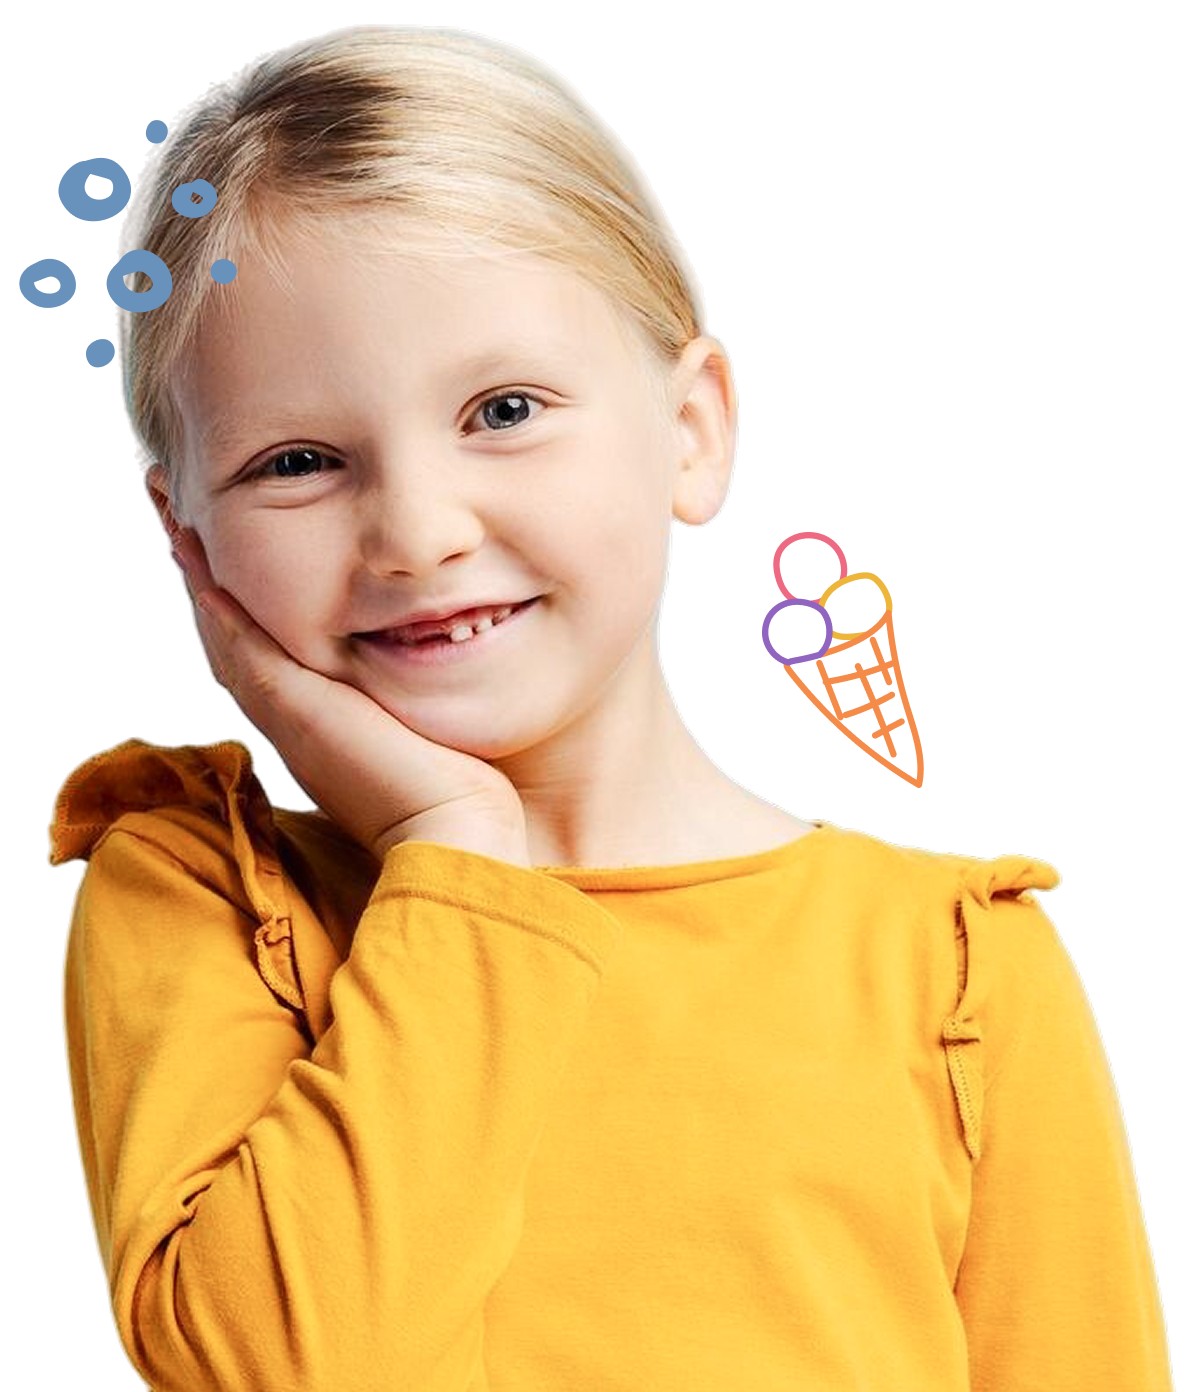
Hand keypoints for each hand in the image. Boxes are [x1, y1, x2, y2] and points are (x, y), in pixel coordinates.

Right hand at [168, 529, 529, 864]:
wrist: (450, 834)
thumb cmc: (452, 793)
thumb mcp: (417, 732)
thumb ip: (402, 703)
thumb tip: (424, 675)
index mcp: (312, 727)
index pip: (259, 652)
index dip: (233, 606)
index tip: (217, 560)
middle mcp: (289, 722)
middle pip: (228, 641)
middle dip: (202, 583)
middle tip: (176, 527)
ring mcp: (289, 720)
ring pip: (227, 645)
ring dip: (199, 588)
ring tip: (175, 532)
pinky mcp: (301, 717)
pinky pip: (252, 660)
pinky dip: (228, 621)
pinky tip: (209, 583)